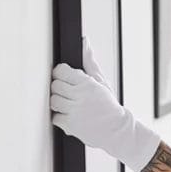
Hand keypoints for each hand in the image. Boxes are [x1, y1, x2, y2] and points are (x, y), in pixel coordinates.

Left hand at [50, 39, 161, 171]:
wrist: (117, 130)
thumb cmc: (108, 106)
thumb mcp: (101, 82)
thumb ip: (89, 62)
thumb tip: (84, 41)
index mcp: (86, 83)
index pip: (60, 71)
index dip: (61, 75)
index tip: (66, 80)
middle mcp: (79, 96)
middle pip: (54, 86)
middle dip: (60, 90)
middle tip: (69, 95)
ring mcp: (74, 111)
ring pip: (53, 101)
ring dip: (59, 104)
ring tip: (70, 106)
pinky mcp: (70, 125)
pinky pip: (55, 118)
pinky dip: (61, 119)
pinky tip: (70, 117)